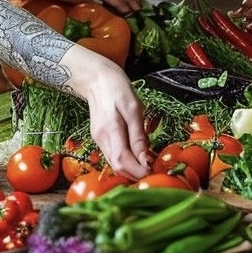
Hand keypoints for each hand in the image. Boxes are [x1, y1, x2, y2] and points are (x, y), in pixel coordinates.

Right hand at [65, 45, 150, 180]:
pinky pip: (113, 156)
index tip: (153, 170)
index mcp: (110, 130)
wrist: (96, 79)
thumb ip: (138, 135)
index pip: (122, 161)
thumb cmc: (118, 89)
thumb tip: (145, 159)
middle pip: (118, 167)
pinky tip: (138, 154)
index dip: (138, 171)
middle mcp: (102, 139)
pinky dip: (126, 160)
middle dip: (136, 173)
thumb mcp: (134, 108)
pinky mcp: (100, 139)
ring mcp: (99, 140)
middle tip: (154, 168)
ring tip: (149, 162)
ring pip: (115, 164)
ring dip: (131, 168)